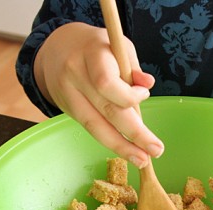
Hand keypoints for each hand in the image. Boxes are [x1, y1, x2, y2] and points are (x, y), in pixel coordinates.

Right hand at [33, 22, 162, 167]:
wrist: (57, 47)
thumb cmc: (96, 47)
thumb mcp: (117, 46)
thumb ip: (133, 67)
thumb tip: (148, 84)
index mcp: (92, 54)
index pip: (106, 82)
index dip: (128, 96)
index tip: (145, 94)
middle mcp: (75, 74)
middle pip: (105, 110)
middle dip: (134, 133)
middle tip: (156, 150)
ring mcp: (68, 93)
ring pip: (95, 126)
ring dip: (122, 146)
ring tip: (142, 160)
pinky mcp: (66, 108)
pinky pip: (90, 128)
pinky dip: (110, 140)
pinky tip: (126, 150)